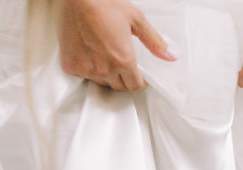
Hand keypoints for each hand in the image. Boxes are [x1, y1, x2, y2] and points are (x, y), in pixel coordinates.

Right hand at [57, 0, 175, 90]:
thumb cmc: (105, 3)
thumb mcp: (136, 19)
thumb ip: (154, 42)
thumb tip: (170, 56)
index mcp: (122, 60)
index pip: (135, 86)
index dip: (140, 81)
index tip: (139, 75)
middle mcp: (104, 70)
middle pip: (119, 87)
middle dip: (124, 79)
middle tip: (123, 62)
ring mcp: (86, 70)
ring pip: (101, 83)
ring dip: (107, 75)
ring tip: (105, 55)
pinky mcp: (72, 66)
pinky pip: (84, 76)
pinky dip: (88, 68)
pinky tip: (90, 52)